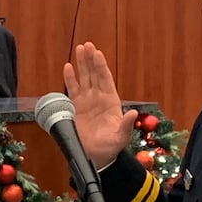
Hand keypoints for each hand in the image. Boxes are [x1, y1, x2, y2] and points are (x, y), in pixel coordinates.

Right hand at [63, 42, 138, 166]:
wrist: (97, 155)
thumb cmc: (112, 145)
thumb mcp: (122, 136)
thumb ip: (127, 124)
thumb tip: (133, 113)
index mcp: (111, 101)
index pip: (106, 79)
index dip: (101, 66)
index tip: (97, 53)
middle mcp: (99, 97)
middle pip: (94, 74)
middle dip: (90, 60)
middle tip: (87, 45)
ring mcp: (87, 101)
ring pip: (84, 78)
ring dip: (81, 64)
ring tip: (79, 49)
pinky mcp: (76, 107)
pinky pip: (72, 89)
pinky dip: (70, 78)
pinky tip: (68, 67)